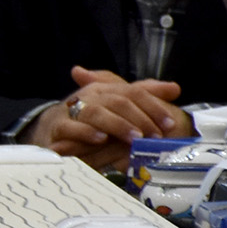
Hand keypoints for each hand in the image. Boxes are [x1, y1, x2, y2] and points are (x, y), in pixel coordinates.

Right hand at [28, 67, 185, 164]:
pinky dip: (86, 133)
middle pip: (118, 100)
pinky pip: (71, 127)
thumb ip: (144, 96)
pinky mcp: (58, 128)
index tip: (169, 123)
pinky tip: (100, 139)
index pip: (133, 91)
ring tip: (134, 137)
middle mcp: (90, 95)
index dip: (153, 106)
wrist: (51, 128)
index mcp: (106, 88)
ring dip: (117, 124)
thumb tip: (175, 87)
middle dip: (139, 118)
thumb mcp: (118, 106)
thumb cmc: (90, 119)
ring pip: (96, 112)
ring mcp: (73, 111)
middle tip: (155, 135)